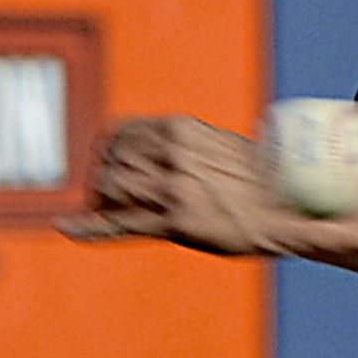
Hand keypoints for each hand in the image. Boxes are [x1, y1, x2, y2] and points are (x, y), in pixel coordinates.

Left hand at [62, 116, 304, 255]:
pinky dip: (88, 228)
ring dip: (102, 202)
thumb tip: (157, 143)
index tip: (113, 166)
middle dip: (103, 179)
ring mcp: (174, 190)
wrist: (293, 211)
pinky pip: (121, 225)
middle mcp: (174, 155)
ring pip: (110, 189)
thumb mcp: (219, 147)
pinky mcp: (177, 225)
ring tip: (110, 213)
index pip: (121, 133)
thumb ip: (184, 144)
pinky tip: (64, 228)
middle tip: (110, 198)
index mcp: (182, 129)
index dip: (110, 152)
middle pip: (111, 160)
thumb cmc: (261, 181)